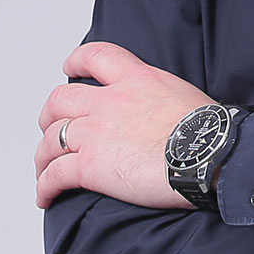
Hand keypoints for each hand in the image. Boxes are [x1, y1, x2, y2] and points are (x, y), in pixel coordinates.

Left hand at [34, 41, 216, 209]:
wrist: (211, 155)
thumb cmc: (209, 132)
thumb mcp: (182, 95)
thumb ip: (158, 97)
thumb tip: (162, 113)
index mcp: (136, 79)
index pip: (95, 56)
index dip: (76, 61)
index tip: (69, 69)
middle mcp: (109, 101)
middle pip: (60, 100)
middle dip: (50, 115)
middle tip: (51, 127)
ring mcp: (96, 133)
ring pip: (50, 139)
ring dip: (42, 156)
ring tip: (44, 170)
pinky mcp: (90, 166)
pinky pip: (55, 175)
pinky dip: (45, 186)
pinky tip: (45, 197)